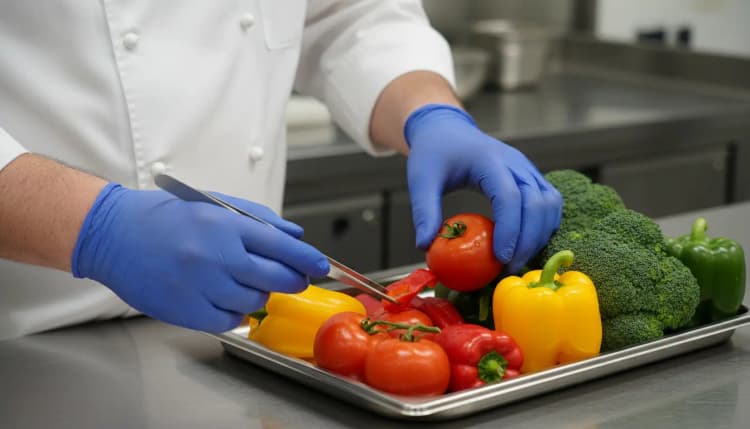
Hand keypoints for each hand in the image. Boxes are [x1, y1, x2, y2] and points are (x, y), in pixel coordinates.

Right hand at [72, 184, 328, 332]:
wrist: (114, 234)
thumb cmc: (165, 218)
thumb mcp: (214, 206)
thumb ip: (259, 220)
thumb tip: (295, 237)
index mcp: (225, 226)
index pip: (281, 247)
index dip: (307, 259)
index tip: (320, 266)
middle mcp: (216, 256)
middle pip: (276, 278)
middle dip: (293, 280)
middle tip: (295, 279)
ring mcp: (202, 285)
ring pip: (255, 301)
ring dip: (259, 294)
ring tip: (243, 281)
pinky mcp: (187, 310)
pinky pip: (230, 320)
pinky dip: (236, 313)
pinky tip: (227, 298)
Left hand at [405, 104, 561, 272]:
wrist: (447, 130)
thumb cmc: (434, 153)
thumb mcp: (421, 180)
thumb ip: (424, 211)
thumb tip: (426, 247)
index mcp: (488, 160)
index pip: (509, 196)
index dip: (509, 229)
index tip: (501, 258)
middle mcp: (514, 162)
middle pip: (537, 202)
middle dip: (528, 240)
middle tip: (510, 268)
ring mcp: (526, 168)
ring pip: (550, 202)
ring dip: (540, 234)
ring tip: (518, 259)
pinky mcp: (530, 176)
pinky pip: (549, 201)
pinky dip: (545, 225)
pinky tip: (528, 244)